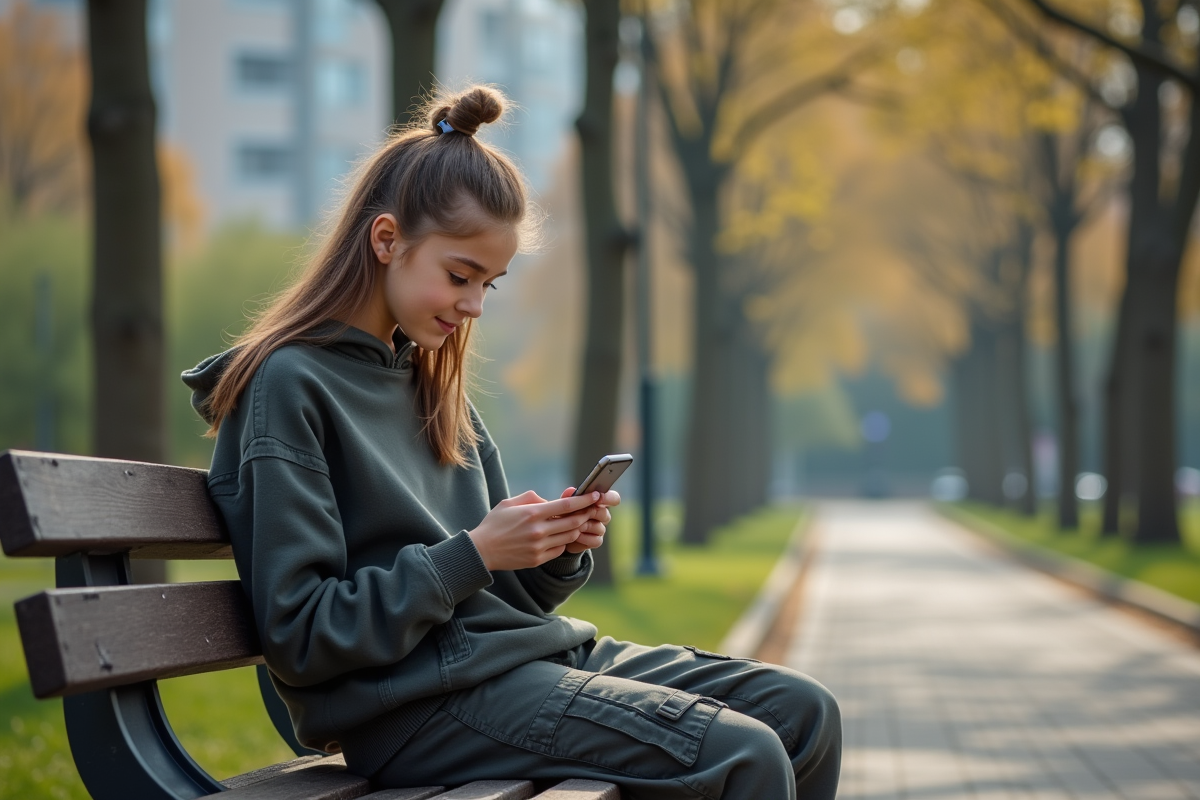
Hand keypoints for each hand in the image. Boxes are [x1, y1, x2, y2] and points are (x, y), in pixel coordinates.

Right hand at [468, 490, 600, 570]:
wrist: (482, 550)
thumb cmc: (495, 524)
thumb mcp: (509, 503)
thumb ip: (531, 498)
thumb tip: (549, 500)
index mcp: (533, 513)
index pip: (566, 505)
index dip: (584, 500)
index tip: (595, 495)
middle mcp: (539, 530)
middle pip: (573, 521)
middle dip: (586, 514)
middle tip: (592, 509)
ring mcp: (539, 547)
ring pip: (569, 536)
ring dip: (576, 528)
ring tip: (578, 522)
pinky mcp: (538, 559)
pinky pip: (560, 549)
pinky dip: (564, 541)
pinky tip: (560, 536)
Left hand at [559, 487, 619, 553]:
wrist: (558, 534)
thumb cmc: (564, 515)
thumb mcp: (564, 505)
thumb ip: (568, 497)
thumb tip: (571, 490)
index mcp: (598, 501)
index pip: (612, 498)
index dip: (608, 498)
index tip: (598, 497)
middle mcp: (602, 515)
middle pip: (605, 514)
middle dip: (591, 514)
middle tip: (578, 514)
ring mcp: (600, 528)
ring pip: (600, 528)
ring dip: (585, 526)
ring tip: (572, 526)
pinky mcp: (596, 541)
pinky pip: (596, 540)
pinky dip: (585, 538)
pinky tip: (575, 536)